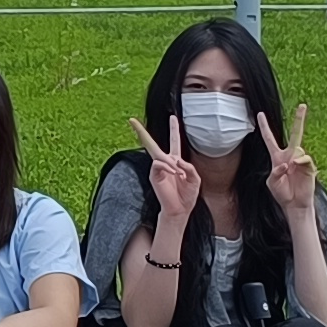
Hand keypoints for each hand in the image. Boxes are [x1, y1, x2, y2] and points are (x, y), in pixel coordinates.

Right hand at [130, 119, 199, 236]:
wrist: (180, 209)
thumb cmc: (187, 195)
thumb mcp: (195, 179)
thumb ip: (189, 167)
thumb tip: (177, 161)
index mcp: (176, 161)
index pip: (174, 141)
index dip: (174, 129)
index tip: (172, 117)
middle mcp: (164, 162)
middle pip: (151, 144)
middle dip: (141, 132)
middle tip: (131, 120)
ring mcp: (157, 168)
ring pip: (160, 155)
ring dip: (172, 164)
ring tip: (180, 175)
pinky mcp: (153, 175)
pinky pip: (158, 164)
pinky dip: (168, 167)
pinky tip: (174, 173)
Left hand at [262, 103, 318, 221]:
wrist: (294, 204)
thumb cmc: (281, 193)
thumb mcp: (271, 182)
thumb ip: (275, 172)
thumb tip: (287, 163)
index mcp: (277, 157)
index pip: (269, 138)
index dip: (264, 126)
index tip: (260, 113)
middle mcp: (289, 155)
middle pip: (295, 134)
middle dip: (299, 119)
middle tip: (302, 105)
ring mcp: (300, 160)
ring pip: (298, 148)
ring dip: (292, 158)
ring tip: (289, 171)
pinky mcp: (309, 167)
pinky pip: (305, 158)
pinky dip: (299, 162)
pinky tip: (296, 166)